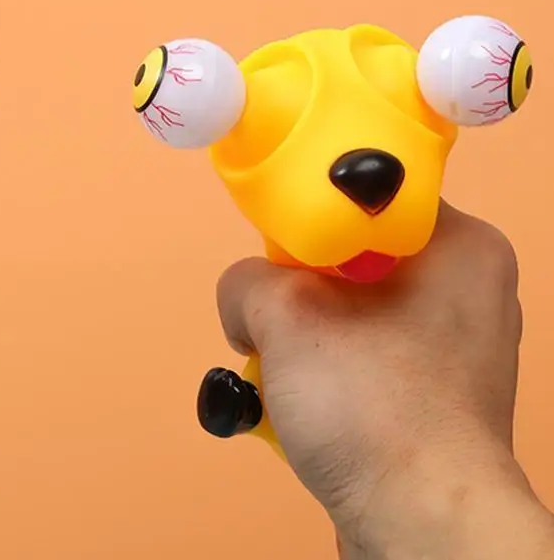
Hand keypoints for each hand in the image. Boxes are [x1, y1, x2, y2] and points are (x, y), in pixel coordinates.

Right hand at [215, 199, 553, 558]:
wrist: (420, 526)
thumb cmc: (373, 405)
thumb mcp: (285, 314)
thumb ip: (247, 278)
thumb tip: (247, 300)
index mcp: (461, 245)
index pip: (372, 193)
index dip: (314, 211)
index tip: (277, 241)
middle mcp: (470, 289)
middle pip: (357, 254)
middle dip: (303, 284)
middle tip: (276, 309)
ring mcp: (459, 347)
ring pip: (356, 309)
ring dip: (308, 334)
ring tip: (285, 365)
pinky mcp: (441, 396)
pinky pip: (369, 355)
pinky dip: (330, 369)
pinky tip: (304, 398)